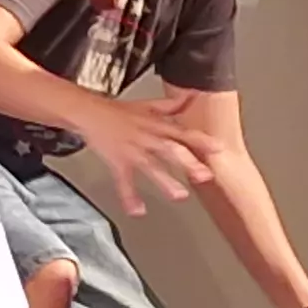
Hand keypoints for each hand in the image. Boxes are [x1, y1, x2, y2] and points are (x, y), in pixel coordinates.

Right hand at [73, 92, 212, 216]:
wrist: (87, 112)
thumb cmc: (116, 111)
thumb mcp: (145, 104)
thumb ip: (170, 104)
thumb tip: (190, 97)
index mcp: (155, 125)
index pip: (183, 132)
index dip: (201, 140)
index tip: (219, 148)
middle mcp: (146, 137)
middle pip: (169, 150)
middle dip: (188, 162)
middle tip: (204, 176)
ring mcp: (132, 151)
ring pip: (150, 166)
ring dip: (165, 181)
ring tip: (179, 196)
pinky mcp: (116, 161)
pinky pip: (123, 181)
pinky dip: (129, 196)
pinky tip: (138, 210)